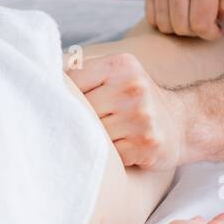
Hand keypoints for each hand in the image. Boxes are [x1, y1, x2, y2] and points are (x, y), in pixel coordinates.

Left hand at [66, 53, 184, 170]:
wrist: (182, 122)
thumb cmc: (137, 100)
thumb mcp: (118, 73)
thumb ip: (84, 72)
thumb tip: (41, 73)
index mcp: (122, 65)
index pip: (72, 82)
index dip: (63, 98)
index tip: (60, 107)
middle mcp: (133, 87)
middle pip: (81, 112)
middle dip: (79, 122)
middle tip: (83, 126)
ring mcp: (142, 116)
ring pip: (93, 136)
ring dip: (95, 142)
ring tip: (107, 137)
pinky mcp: (147, 143)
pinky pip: (110, 156)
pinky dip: (111, 157)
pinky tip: (121, 148)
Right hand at [145, 0, 223, 39]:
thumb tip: (218, 17)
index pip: (201, 24)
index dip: (212, 33)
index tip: (219, 27)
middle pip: (182, 27)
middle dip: (198, 31)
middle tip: (208, 19)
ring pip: (165, 26)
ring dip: (182, 27)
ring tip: (195, 14)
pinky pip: (153, 20)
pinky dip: (168, 22)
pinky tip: (182, 11)